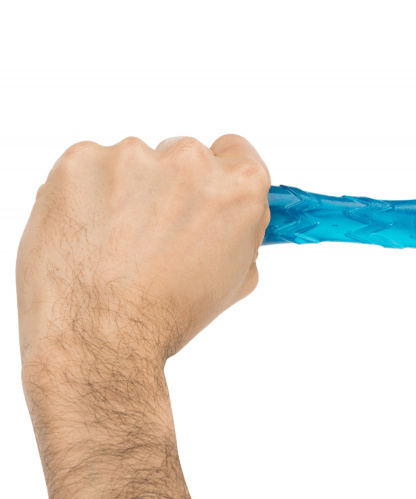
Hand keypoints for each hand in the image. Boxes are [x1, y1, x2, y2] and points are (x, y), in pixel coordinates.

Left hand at [17, 135, 269, 364]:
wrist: (100, 335)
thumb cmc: (166, 316)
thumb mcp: (234, 279)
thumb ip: (242, 233)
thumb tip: (236, 216)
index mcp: (239, 186)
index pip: (236, 151)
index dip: (221, 175)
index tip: (204, 193)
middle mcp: (190, 161)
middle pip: (182, 156)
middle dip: (169, 188)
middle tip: (153, 236)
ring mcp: (131, 156)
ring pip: (131, 164)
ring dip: (125, 192)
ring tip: (113, 246)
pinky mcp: (79, 161)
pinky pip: (87, 168)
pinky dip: (84, 195)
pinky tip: (86, 236)